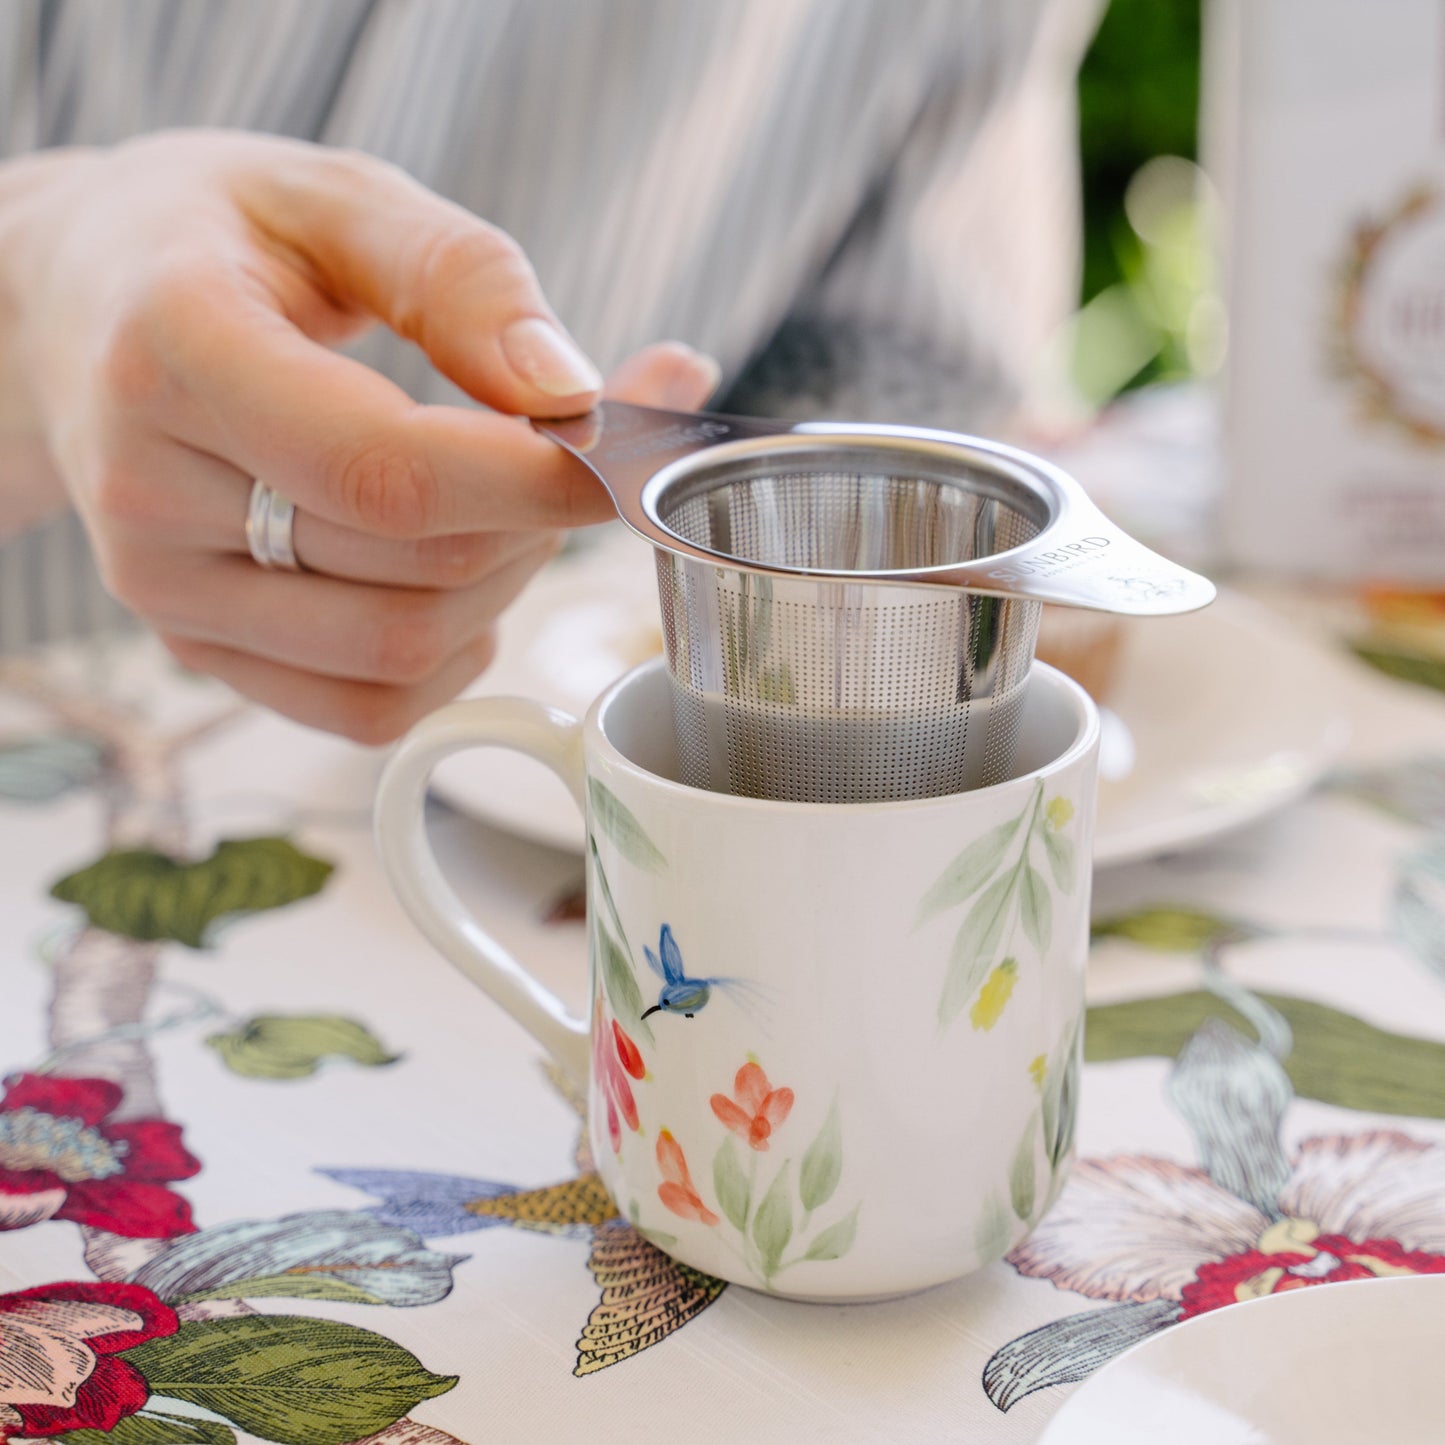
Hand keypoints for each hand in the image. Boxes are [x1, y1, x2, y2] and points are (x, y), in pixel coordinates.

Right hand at [0, 131, 718, 739]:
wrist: (77, 310)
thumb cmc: (214, 241)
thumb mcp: (337, 198)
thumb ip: (460, 279)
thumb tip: (573, 393)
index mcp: (173, 352)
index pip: (385, 469)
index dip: (534, 480)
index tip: (628, 449)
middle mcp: (150, 494)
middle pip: (417, 567)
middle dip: (536, 515)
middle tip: (567, 442)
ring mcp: (168, 592)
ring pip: (403, 650)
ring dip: (502, 581)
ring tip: (499, 494)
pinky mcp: (201, 652)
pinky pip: (369, 707)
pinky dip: (451, 653)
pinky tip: (450, 572)